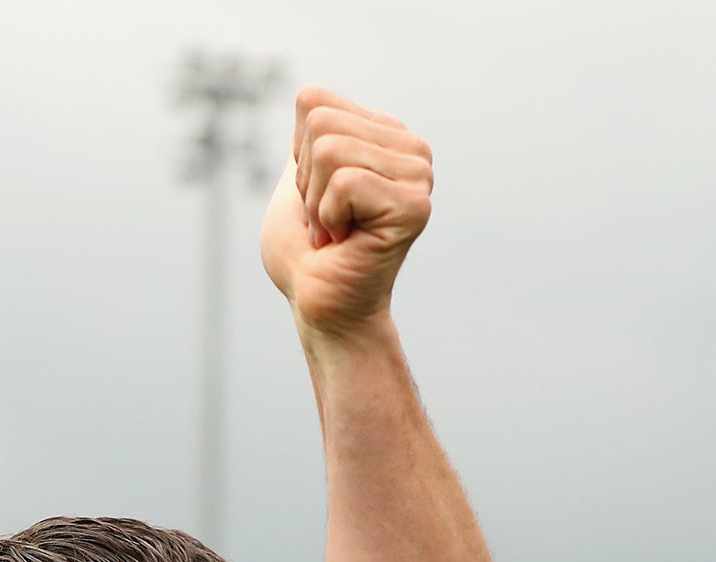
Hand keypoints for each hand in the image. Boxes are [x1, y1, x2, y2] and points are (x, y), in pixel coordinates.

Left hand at [260, 88, 432, 345]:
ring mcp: (418, 176)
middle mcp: (410, 150)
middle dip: (304, 182)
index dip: (296, 158)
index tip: (316, 199)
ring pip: (329, 150)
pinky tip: (345, 243)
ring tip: (335, 233)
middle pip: (321, 122)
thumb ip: (309, 137)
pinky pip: (344, 182)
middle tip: (325, 222)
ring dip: (316, 203)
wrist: (320, 309)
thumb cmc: (305, 257)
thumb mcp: (296, 181)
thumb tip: (313, 98)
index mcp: (385, 135)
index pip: (314, 102)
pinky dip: (328, 217)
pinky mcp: (413, 205)